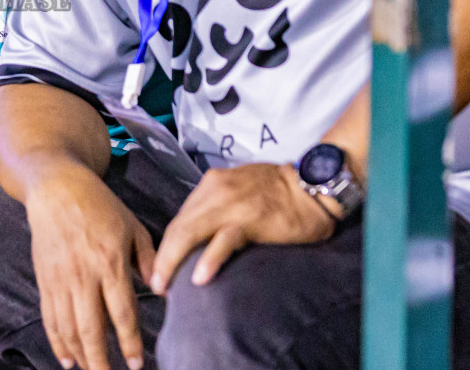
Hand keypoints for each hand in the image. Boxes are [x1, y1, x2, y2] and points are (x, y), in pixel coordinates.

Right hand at [24, 164, 156, 369]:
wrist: (57, 188)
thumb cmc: (100, 205)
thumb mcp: (133, 226)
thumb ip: (150, 259)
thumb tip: (164, 291)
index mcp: (110, 261)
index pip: (121, 311)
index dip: (130, 341)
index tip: (138, 363)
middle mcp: (83, 274)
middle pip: (91, 328)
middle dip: (101, 360)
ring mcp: (61, 278)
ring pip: (68, 327)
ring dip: (80, 355)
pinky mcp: (45, 279)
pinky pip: (50, 317)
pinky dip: (57, 341)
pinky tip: (67, 359)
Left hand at [149, 162, 334, 292]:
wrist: (313, 185)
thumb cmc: (279, 192)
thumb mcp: (239, 190)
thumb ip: (218, 208)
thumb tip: (200, 236)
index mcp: (211, 185)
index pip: (180, 218)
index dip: (167, 246)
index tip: (160, 268)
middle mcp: (214, 191)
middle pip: (178, 228)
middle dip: (162, 258)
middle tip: (156, 284)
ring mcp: (230, 204)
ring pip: (190, 233)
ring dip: (173, 261)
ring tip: (165, 285)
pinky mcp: (250, 219)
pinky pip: (223, 240)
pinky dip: (209, 259)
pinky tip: (199, 278)